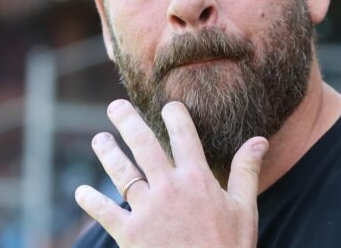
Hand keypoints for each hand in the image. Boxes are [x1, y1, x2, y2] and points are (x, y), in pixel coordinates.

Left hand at [75, 99, 268, 247]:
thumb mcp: (244, 209)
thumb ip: (246, 171)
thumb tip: (259, 139)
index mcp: (197, 179)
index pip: (184, 136)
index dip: (175, 116)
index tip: (169, 105)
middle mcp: (169, 188)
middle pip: (145, 145)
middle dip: (128, 122)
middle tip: (116, 106)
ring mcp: (147, 210)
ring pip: (122, 173)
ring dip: (108, 153)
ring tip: (99, 139)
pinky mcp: (130, 235)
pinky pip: (105, 213)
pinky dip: (91, 201)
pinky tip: (81, 192)